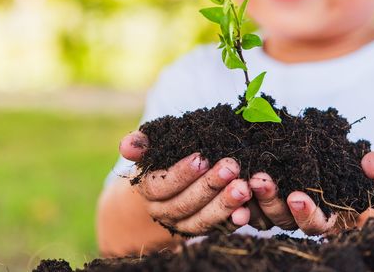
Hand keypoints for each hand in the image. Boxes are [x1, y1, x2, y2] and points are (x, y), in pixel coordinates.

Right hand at [119, 131, 252, 235]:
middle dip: (209, 186)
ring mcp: (184, 224)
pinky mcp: (205, 230)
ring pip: (201, 220)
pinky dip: (233, 220)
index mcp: (149, 191)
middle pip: (184, 204)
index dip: (181, 174)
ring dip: (224, 204)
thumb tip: (126, 146)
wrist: (170, 181)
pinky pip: (218, 229)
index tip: (201, 158)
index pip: (161, 186)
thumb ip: (141, 143)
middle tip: (231, 167)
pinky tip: (247, 209)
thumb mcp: (153, 147)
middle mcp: (164, 212)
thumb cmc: (165, 157)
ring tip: (243, 187)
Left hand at [247, 151, 373, 234]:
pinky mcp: (259, 202)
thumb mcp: (368, 171)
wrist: (333, 177)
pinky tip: (225, 182)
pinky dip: (235, 197)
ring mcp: (277, 212)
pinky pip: (244, 204)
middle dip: (271, 199)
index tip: (297, 196)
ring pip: (259, 213)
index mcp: (326, 217)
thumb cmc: (354, 176)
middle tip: (260, 179)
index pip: (314, 222)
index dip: (306, 212)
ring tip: (240, 178)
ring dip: (248, 199)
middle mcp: (298, 219)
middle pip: (281, 218)